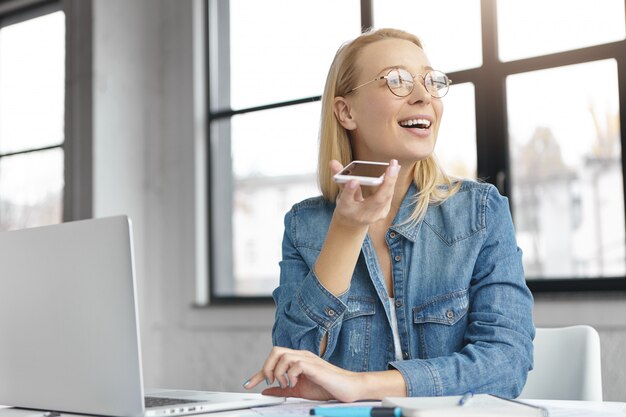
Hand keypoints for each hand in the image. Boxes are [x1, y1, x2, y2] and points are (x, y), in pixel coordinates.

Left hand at [243, 347, 362, 401]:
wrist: (348, 388)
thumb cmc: (327, 387)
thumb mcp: (299, 390)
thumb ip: (283, 389)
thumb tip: (267, 391)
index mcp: (298, 360)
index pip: (274, 359)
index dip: (258, 372)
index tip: (249, 384)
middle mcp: (302, 355)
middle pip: (275, 351)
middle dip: (266, 368)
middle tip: (270, 382)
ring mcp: (308, 359)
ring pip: (282, 355)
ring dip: (278, 372)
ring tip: (286, 384)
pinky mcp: (315, 365)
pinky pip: (296, 364)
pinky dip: (290, 375)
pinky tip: (295, 383)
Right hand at [331, 159, 400, 228]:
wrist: (353, 224)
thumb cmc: (346, 207)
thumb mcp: (340, 195)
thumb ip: (339, 179)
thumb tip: (333, 163)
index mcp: (349, 212)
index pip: (348, 201)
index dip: (349, 191)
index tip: (352, 180)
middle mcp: (364, 216)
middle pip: (377, 200)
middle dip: (386, 182)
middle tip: (391, 166)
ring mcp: (376, 215)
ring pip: (386, 196)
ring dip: (392, 180)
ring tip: (394, 164)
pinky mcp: (384, 211)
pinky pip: (389, 195)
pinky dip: (392, 182)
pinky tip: (395, 169)